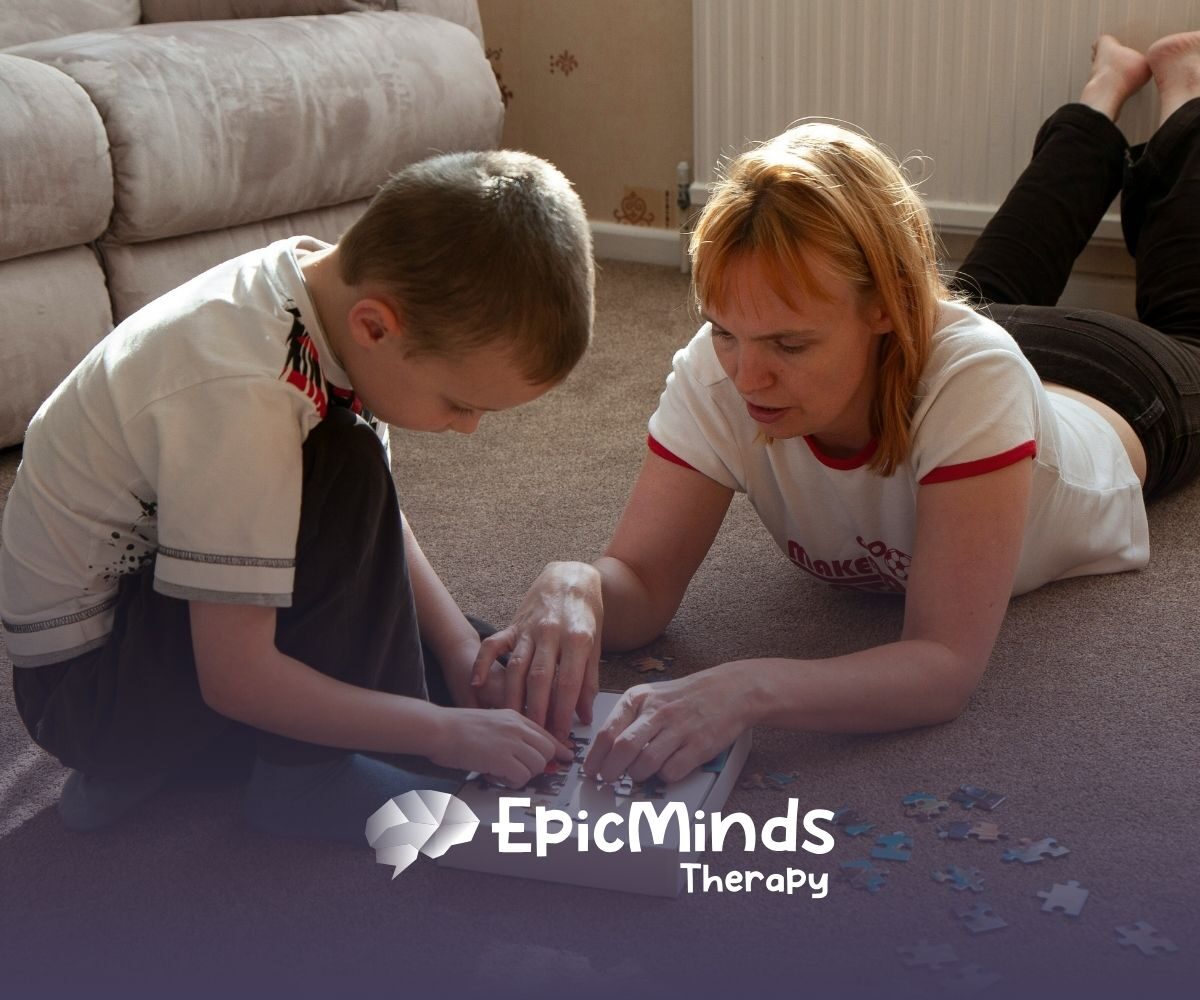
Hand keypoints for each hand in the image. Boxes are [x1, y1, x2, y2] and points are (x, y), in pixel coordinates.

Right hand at [429, 707, 572, 788]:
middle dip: (538, 765)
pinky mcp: (501, 757)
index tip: (566, 757)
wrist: (438, 728)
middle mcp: (517, 727)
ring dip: (523, 775)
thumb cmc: (457, 728)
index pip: (547, 733)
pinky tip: (496, 776)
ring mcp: (510, 741)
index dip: (558, 749)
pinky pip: (521, 777)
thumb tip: (527, 753)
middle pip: (547, 751)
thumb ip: (511, 734)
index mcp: (515, 716)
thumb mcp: (491, 722)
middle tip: (520, 770)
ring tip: (502, 772)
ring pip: (537, 765)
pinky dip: (511, 782)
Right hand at [470, 561, 602, 740]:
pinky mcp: (513, 625)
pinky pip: (494, 645)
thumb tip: (584, 716)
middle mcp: (551, 633)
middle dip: (537, 711)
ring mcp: (528, 629)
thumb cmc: (585, 614)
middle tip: (534, 737)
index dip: (563, 712)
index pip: (568, 682)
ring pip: (516, 667)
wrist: (570, 577)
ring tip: (513, 722)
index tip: (560, 735)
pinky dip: (483, 663)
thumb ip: (588, 681)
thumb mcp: (595, 645)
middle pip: (540, 678)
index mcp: (576, 639)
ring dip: (513, 697)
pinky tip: (477, 684)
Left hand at [583, 665, 752, 783]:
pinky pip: (672, 772)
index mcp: (639, 698)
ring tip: (638, 774)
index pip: (607, 732)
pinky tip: (665, 769)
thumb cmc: (686, 695)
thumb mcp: (651, 696)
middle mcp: (657, 712)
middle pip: (622, 750)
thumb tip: (604, 749)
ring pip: (645, 764)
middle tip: (607, 779)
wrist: (730, 689)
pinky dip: (664, 777)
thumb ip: (628, 718)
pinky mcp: (699, 746)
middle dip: (610, 771)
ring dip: (636, 775)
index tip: (589, 770)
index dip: (594, 757)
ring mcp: (679, 729)